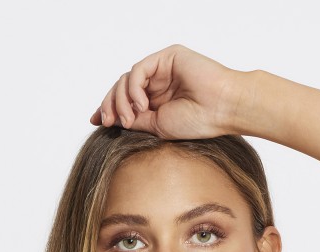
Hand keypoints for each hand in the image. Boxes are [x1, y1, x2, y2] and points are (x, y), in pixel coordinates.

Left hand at [89, 44, 249, 139]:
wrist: (223, 109)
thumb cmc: (198, 121)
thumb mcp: (158, 126)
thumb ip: (135, 120)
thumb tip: (111, 120)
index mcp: (157, 99)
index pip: (125, 100)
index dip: (108, 108)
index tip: (96, 122)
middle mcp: (158, 82)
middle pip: (121, 87)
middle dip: (109, 104)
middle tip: (107, 121)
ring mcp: (162, 69)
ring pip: (126, 79)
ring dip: (121, 99)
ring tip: (130, 118)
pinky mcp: (167, 57)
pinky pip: (138, 70)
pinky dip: (134, 88)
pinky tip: (142, 104)